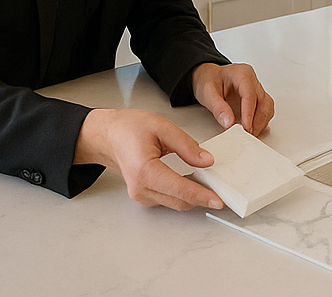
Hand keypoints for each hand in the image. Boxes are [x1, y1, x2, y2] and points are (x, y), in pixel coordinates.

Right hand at [75, 108, 222, 210]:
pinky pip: (168, 199)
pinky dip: (183, 194)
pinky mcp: (144, 195)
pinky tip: (194, 183)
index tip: (219, 200)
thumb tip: (207, 161)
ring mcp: (140, 194)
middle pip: (179, 201)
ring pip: (175, 203)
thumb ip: (187, 145)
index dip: (202, 195)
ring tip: (211, 185)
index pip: (179, 189)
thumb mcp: (162, 127)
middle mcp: (140, 188)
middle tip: (223, 191)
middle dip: (203, 198)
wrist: (109, 135)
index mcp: (144, 170)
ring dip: (194, 197)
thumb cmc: (129, 129)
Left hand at [190, 62, 273, 133]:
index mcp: (242, 74)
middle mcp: (253, 81)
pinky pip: (265, 112)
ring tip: (248, 133)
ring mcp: (257, 90)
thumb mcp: (207, 92)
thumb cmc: (209, 80)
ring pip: (267, 107)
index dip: (249, 112)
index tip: (246, 127)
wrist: (209, 78)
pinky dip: (260, 123)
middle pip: (264, 102)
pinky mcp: (258, 100)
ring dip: (260, 123)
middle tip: (247, 134)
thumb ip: (218, 107)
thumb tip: (228, 122)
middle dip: (257, 121)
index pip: (250, 94)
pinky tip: (251, 129)